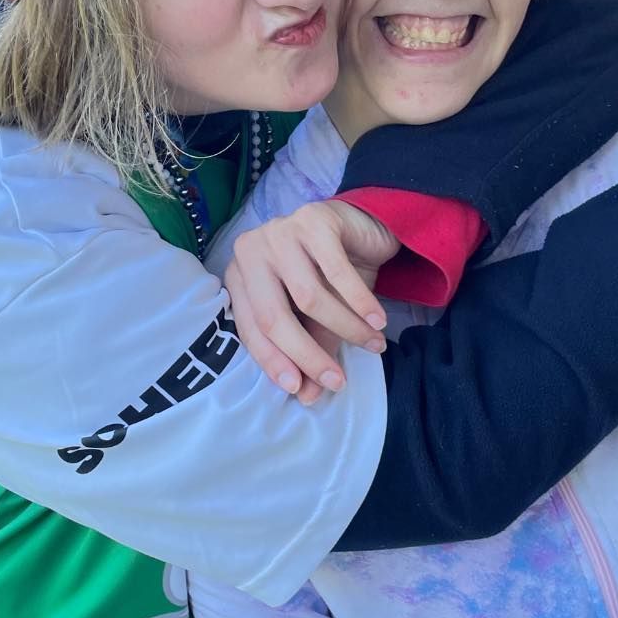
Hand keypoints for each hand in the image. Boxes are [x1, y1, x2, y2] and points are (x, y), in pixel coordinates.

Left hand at [226, 201, 394, 402]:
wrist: (360, 227)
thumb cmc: (329, 275)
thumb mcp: (316, 317)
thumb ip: (310, 350)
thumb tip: (308, 398)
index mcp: (240, 275)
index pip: (251, 328)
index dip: (274, 362)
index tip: (299, 389)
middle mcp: (251, 250)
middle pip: (274, 316)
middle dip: (308, 355)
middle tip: (338, 381)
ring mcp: (280, 231)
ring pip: (309, 297)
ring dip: (345, 328)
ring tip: (373, 345)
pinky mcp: (313, 219)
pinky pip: (337, 272)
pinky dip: (360, 302)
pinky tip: (377, 321)